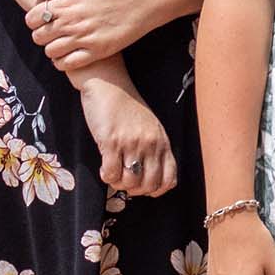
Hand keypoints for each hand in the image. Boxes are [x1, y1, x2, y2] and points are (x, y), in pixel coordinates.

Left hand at [27, 0, 174, 71]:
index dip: (34, 19)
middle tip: (53, 31)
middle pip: (38, 37)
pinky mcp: (96, 51)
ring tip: (62, 42)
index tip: (43, 19)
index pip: (31, 18)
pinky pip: (67, 64)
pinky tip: (70, 54)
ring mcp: (83, 38)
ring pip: (50, 52)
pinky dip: (63, 62)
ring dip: (52, 48)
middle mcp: (71, 22)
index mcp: (66, 3)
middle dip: (42, 34)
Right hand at [76, 72, 177, 196]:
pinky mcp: (111, 141)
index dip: (155, 190)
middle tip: (124, 181)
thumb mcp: (150, 127)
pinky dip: (106, 176)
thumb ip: (154, 150)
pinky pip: (110, 173)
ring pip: (129, 182)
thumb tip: (148, 179)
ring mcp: (132, 143)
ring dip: (118, 183)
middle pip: (149, 185)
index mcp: (162, 141)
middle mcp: (150, 144)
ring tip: (113, 173)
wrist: (109, 83)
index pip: (169, 180)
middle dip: (135, 190)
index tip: (142, 186)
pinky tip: (104, 166)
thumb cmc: (127, 107)